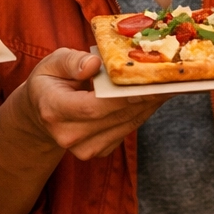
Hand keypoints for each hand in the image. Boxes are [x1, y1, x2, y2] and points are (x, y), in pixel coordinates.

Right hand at [7, 48, 162, 160]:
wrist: (42, 112)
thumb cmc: (50, 81)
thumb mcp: (52, 63)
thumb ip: (71, 61)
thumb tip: (94, 64)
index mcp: (53, 110)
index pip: (92, 107)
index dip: (122, 96)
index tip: (147, 81)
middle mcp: (69, 134)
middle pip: (115, 116)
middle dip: (145, 96)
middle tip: (171, 77)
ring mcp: (84, 148)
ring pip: (126, 125)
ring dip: (150, 104)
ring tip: (170, 83)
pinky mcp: (98, 151)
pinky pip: (127, 130)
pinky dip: (143, 111)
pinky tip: (155, 95)